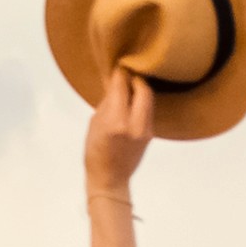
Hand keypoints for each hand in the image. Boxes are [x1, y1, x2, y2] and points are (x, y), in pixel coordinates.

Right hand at [85, 62, 153, 200]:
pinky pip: (148, 110)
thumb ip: (108, 102)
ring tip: (130, 86)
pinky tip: (133, 102)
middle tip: (127, 74)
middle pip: (143, 89)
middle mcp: (134, 125)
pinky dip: (141, 102)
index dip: (120, 74)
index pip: (122, 87)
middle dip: (135, 79)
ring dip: (140, 89)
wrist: (110, 179)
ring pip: (148, 99)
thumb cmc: (95, 152)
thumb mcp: (95, 123)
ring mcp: (145, 130)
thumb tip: (116, 83)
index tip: (117, 66)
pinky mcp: (150, 134)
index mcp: (116, 122)